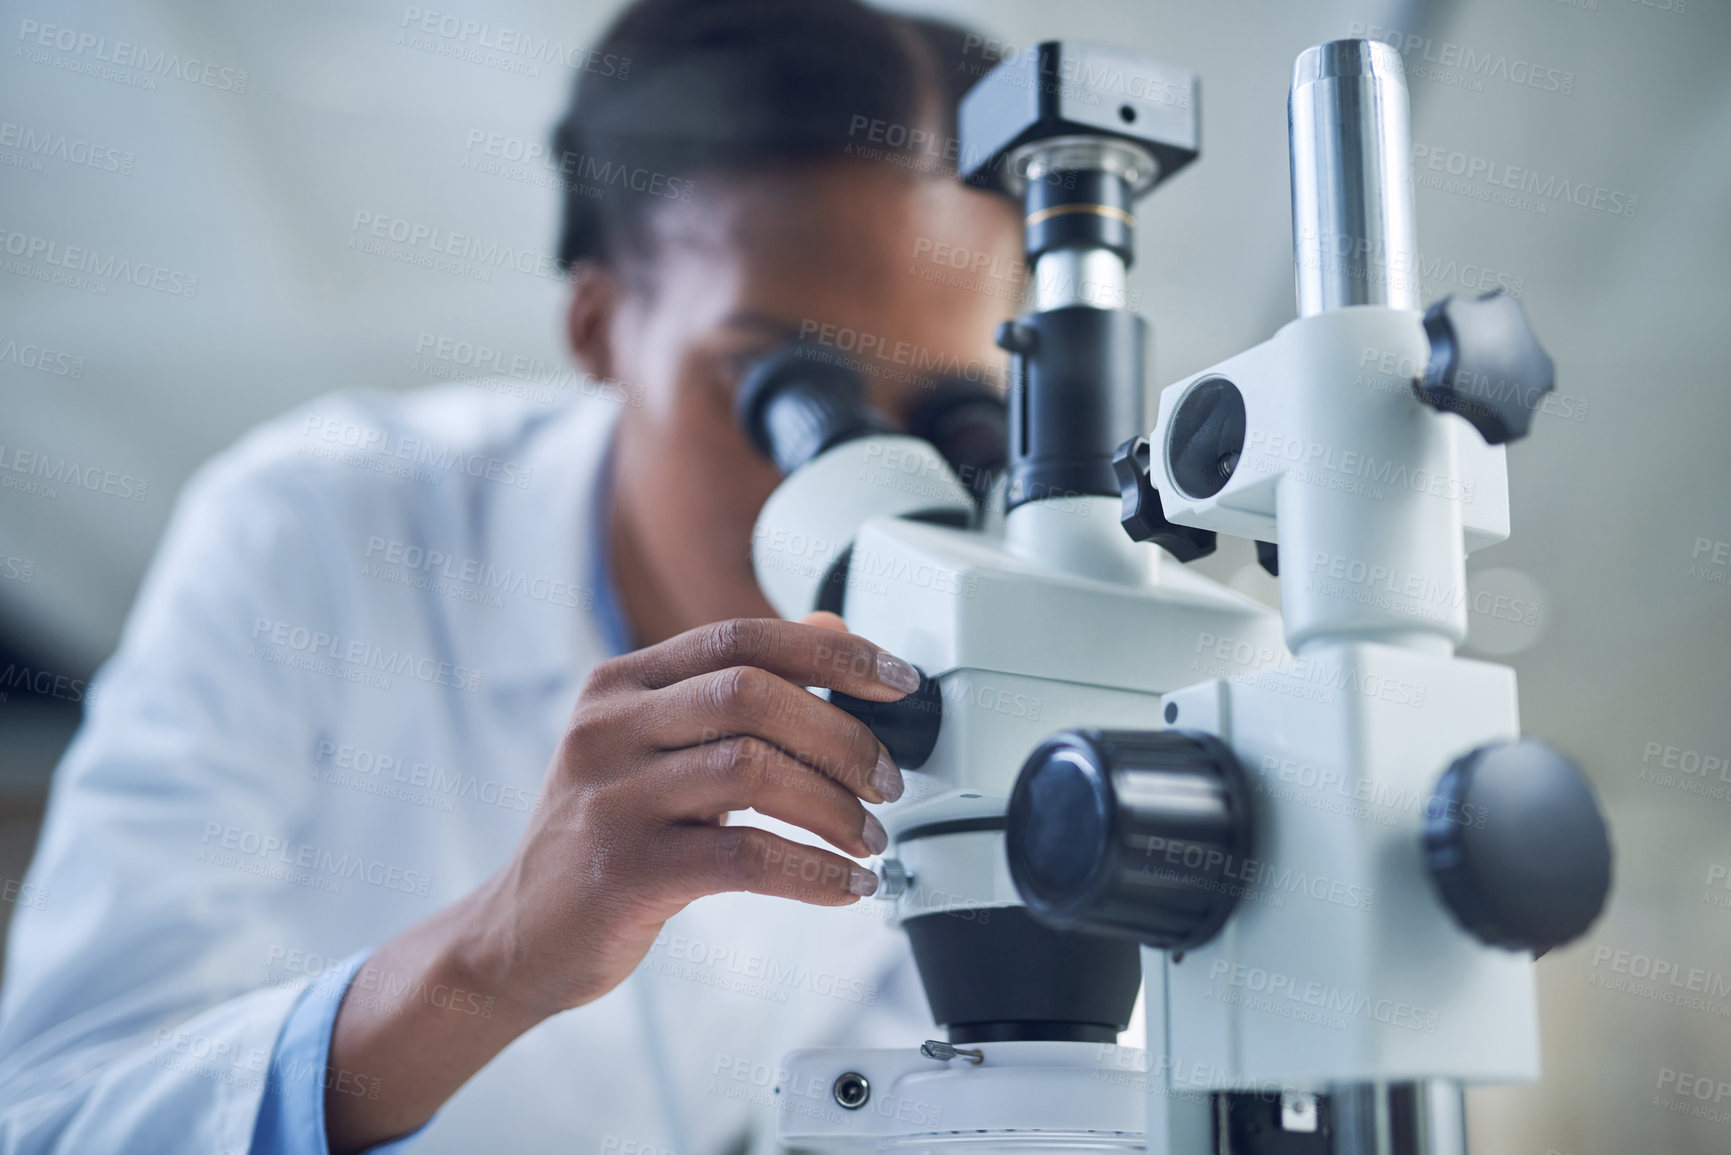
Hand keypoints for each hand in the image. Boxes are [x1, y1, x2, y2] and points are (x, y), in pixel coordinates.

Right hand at [325, 615, 918, 1151]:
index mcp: (620, 684)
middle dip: (843, 736)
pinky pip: (744, 858)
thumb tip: (830, 630)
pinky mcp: (624, 871)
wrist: (517, 936)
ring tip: (870, 838)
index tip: (898, 680)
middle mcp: (608, 728)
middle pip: (752, 695)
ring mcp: (611, 798)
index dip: (832, 652)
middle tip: (889, 781)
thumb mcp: (658, 747)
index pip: (740, 637)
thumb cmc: (606, 836)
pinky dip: (813, 871)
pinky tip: (846, 886)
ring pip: (752, 772)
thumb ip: (737, 686)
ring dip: (835, 807)